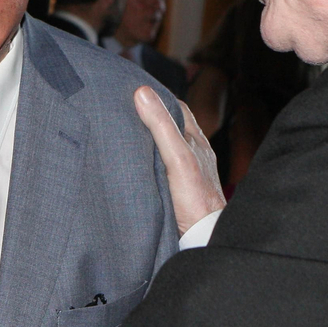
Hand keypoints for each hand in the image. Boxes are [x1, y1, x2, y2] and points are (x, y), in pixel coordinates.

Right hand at [134, 86, 225, 235]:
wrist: (203, 237)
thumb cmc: (196, 199)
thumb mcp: (176, 157)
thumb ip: (161, 126)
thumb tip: (142, 92)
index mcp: (196, 140)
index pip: (176, 107)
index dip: (157, 97)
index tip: (133, 89)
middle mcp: (194, 153)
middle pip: (171, 126)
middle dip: (151, 116)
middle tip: (124, 107)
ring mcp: (187, 173)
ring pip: (167, 147)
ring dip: (149, 139)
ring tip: (124, 132)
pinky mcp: (178, 190)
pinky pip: (162, 167)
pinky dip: (149, 160)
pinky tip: (136, 164)